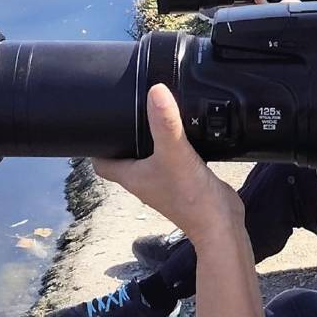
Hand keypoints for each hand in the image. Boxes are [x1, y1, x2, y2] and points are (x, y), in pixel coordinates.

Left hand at [93, 85, 238, 241]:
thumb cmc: (192, 198)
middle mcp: (144, 180)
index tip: (98, 122)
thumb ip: (165, 123)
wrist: (221, 225)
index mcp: (132, 177)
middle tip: (126, 110)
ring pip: (149, 157)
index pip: (101, 162)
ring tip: (152, 114)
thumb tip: (156, 91)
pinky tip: (183, 131)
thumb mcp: (175, 154)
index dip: (95, 144)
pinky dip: (173, 145)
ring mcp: (163, 181)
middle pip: (124, 156)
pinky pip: (172, 158)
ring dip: (148, 139)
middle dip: (123, 135)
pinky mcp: (183, 180)